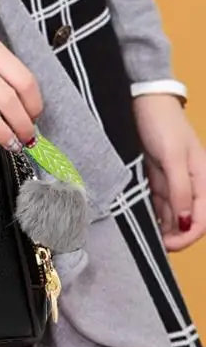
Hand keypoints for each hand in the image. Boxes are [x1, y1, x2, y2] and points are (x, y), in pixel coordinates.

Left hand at [133, 94, 205, 251]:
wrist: (147, 101)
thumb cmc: (162, 125)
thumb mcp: (171, 157)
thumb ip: (180, 189)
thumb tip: (187, 222)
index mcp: (204, 179)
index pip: (201, 219)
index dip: (187, 237)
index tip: (168, 245)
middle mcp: (193, 182)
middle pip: (190, 219)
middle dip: (176, 235)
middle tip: (156, 245)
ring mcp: (176, 179)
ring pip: (175, 212)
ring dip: (166, 226)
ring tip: (150, 237)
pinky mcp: (161, 174)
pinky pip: (162, 200)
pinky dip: (157, 212)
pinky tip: (147, 221)